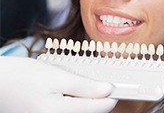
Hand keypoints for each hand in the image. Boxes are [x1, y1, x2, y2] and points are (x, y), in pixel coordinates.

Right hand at [0, 56, 117, 112]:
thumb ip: (84, 86)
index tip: (120, 85)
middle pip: (91, 112)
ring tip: (77, 85)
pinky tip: (69, 92)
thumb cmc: (21, 77)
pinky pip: (69, 112)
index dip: (111, 95)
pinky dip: (75, 103)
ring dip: (85, 100)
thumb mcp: (56, 76)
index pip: (99, 108)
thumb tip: (108, 90)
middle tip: (97, 81)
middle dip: (97, 97)